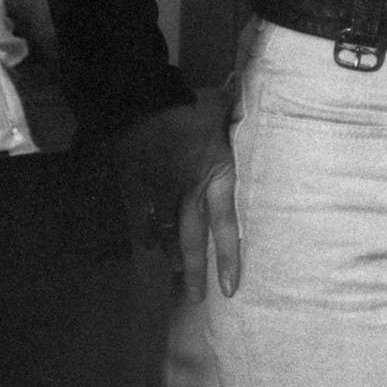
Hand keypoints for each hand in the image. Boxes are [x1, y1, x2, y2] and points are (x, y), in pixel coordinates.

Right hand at [115, 87, 238, 300]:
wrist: (143, 102)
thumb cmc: (187, 105)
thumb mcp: (220, 106)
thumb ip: (236, 106)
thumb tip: (249, 87)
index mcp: (216, 178)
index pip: (226, 227)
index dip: (228, 259)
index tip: (230, 289)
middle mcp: (189, 196)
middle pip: (192, 243)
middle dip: (195, 272)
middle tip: (197, 299)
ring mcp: (160, 196)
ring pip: (165, 236)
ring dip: (170, 255)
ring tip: (175, 272)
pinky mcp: (136, 190)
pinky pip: (140, 220)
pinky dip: (144, 233)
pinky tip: (146, 245)